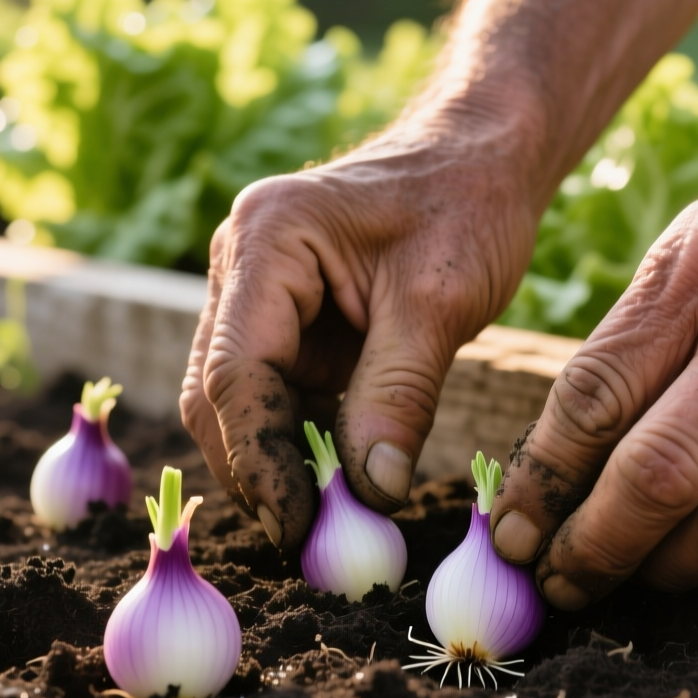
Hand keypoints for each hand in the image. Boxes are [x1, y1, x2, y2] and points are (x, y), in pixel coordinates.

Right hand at [179, 0, 697, 547]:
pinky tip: (336, 488)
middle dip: (257, 471)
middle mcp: (240, 265)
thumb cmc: (466, 205)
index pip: (235, 372)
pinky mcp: (281, 322)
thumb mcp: (441, 301)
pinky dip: (299, 445)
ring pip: (235, 404)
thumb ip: (399, 395)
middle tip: (309, 541)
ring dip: (275, 464)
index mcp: (266, 239)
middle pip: (217, 395)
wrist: (480, 156)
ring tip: (326, 526)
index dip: (260, 459)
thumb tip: (372, 494)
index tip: (299, 525)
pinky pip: (274, 397)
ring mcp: (253, 295)